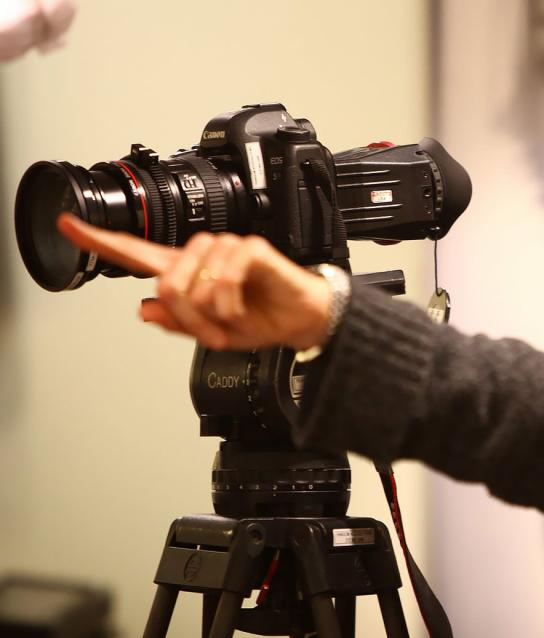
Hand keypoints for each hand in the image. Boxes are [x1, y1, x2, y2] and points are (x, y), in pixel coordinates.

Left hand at [57, 214, 332, 350]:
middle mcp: (203, 256)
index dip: (100, 240)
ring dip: (210, 313)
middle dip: (187, 317)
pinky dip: (231, 304)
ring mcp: (227, 250)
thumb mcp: (214, 332)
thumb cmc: (263, 319)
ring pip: (193, 281)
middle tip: (210, 334)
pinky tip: (242, 307)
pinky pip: (224, 277)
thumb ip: (177, 322)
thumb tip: (144, 309)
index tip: (68, 225)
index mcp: (188, 272)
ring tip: (229, 322)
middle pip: (165, 280)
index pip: (135, 252)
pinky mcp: (251, 250)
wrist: (302, 320)